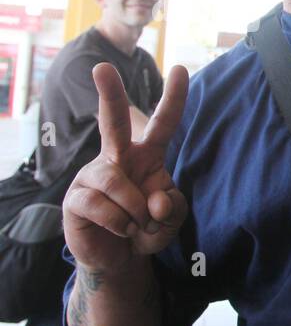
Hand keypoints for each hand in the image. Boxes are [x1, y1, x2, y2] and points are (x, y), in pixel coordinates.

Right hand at [63, 63, 189, 272]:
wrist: (120, 257)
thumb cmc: (146, 228)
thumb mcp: (170, 220)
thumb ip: (173, 207)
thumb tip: (156, 200)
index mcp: (147, 156)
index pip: (163, 124)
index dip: (173, 99)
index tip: (179, 70)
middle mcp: (118, 158)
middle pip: (113, 122)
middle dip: (110, 95)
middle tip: (102, 68)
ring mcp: (93, 175)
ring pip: (116, 182)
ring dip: (135, 211)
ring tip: (137, 225)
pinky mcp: (76, 198)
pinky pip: (101, 206)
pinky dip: (120, 224)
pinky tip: (120, 230)